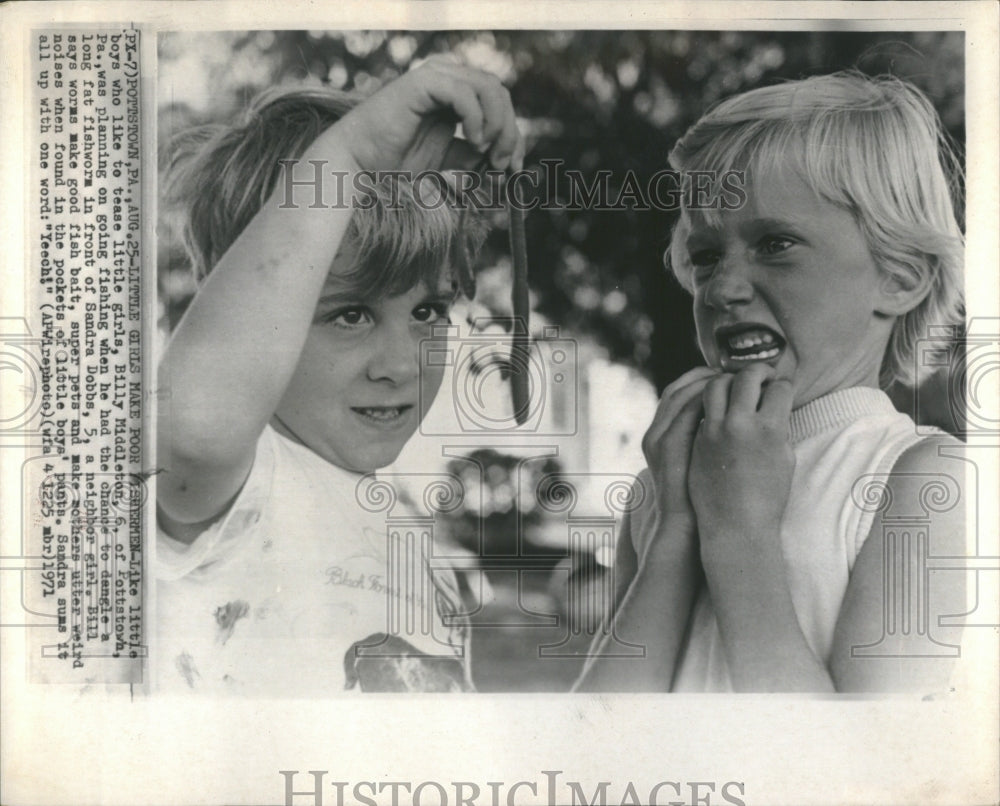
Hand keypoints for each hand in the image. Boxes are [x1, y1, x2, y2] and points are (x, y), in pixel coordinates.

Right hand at [333, 57, 522, 172]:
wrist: (359, 163)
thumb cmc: (397, 163)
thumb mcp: (448, 162)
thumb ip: (474, 155)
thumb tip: (505, 157)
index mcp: (456, 95)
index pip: (499, 104)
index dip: (513, 135)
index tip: (513, 168)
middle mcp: (448, 79)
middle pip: (499, 93)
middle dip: (508, 131)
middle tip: (500, 164)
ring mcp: (436, 77)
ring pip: (488, 87)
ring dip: (497, 122)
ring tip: (486, 152)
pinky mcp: (423, 82)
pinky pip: (464, 92)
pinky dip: (476, 117)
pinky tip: (474, 140)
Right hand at [636, 366, 718, 558]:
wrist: (690, 531)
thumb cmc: (705, 501)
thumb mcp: (702, 464)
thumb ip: (709, 440)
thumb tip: (738, 419)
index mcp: (662, 436)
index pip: (680, 393)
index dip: (703, 378)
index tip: (728, 374)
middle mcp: (656, 433)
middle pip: (679, 388)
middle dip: (706, 374)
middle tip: (734, 370)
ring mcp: (659, 439)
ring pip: (681, 394)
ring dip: (708, 382)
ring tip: (734, 379)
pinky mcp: (668, 447)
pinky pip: (686, 411)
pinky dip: (706, 399)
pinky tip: (729, 396)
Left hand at [688, 364, 794, 544]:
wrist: (735, 525)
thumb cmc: (768, 497)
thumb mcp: (783, 459)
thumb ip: (778, 427)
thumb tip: (773, 404)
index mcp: (770, 429)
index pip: (780, 388)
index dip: (784, 384)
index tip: (783, 385)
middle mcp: (740, 424)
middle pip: (747, 377)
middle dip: (758, 371)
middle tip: (762, 375)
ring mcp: (714, 430)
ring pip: (716, 385)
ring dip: (728, 379)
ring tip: (736, 384)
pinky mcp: (697, 438)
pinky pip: (702, 407)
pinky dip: (712, 400)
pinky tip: (720, 403)